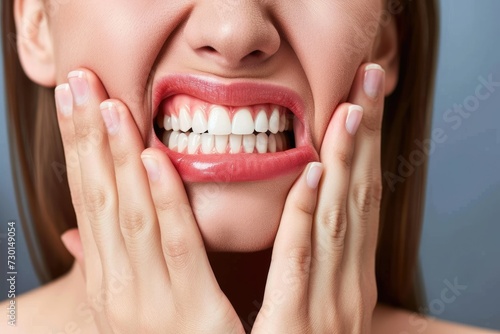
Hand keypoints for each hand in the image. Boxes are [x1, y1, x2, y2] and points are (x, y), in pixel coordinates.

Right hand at [55, 69, 243, 333]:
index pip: (85, 199)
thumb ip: (105, 264)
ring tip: (110, 106)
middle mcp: (118, 284)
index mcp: (104, 277)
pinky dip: (164, 201)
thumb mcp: (124, 304)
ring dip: (117, 157)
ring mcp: (152, 299)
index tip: (72, 101)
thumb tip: (76, 235)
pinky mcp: (196, 311)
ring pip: (131, 213)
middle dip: (87, 137)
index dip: (77, 147)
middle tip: (78, 83)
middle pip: (99, 197)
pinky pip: (177, 245)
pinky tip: (152, 160)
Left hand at [252, 63, 383, 332]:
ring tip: (351, 109)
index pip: (362, 202)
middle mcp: (349, 285)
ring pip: (339, 217)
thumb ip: (313, 261)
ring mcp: (329, 305)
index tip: (362, 106)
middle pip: (360, 197)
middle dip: (366, 137)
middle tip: (370, 82)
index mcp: (350, 280)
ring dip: (347, 160)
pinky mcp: (295, 323)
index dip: (366, 151)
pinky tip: (317, 174)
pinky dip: (312, 213)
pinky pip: (303, 258)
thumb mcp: (317, 303)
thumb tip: (310, 209)